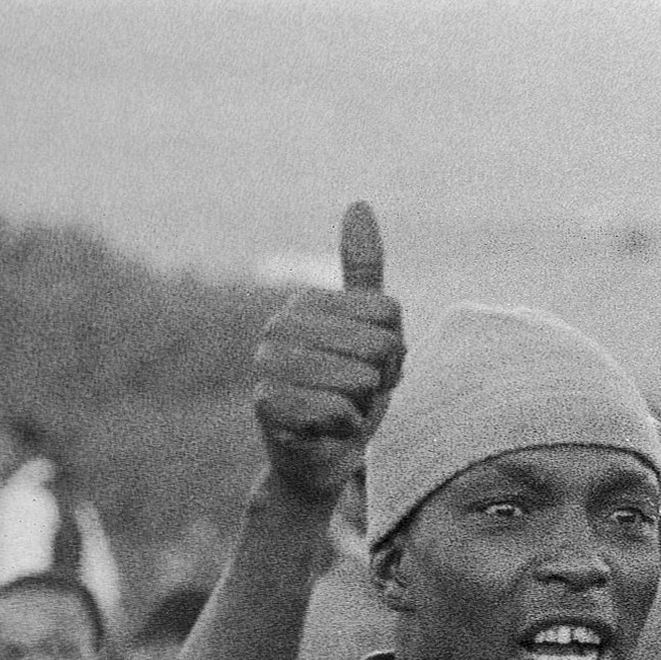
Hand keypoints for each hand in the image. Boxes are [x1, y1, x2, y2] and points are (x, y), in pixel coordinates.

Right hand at [252, 202, 402, 503]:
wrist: (319, 455)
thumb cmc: (349, 392)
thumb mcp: (370, 330)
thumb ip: (363, 272)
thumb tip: (359, 204)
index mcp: (306, 302)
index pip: (389, 314)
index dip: (393, 350)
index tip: (370, 365)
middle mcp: (278, 326)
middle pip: (380, 346)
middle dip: (380, 379)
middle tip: (356, 392)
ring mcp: (267, 364)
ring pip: (360, 380)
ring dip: (362, 405)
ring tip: (340, 409)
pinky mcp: (267, 404)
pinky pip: (339, 411)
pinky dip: (345, 428)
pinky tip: (326, 428)